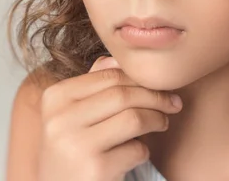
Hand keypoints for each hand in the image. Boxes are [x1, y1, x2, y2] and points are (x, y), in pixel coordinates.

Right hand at [35, 55, 182, 180]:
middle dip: (156, 97)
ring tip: (162, 123)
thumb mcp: (72, 115)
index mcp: (55, 98)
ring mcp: (75, 145)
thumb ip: (93, 86)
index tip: (161, 86)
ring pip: (133, 118)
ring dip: (156, 119)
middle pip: (123, 94)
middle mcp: (60, 119)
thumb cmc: (70, 152)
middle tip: (173, 103)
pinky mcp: (95, 170)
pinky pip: (136, 149)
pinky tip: (136, 153)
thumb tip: (119, 60)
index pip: (109, 76)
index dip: (141, 79)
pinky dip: (143, 150)